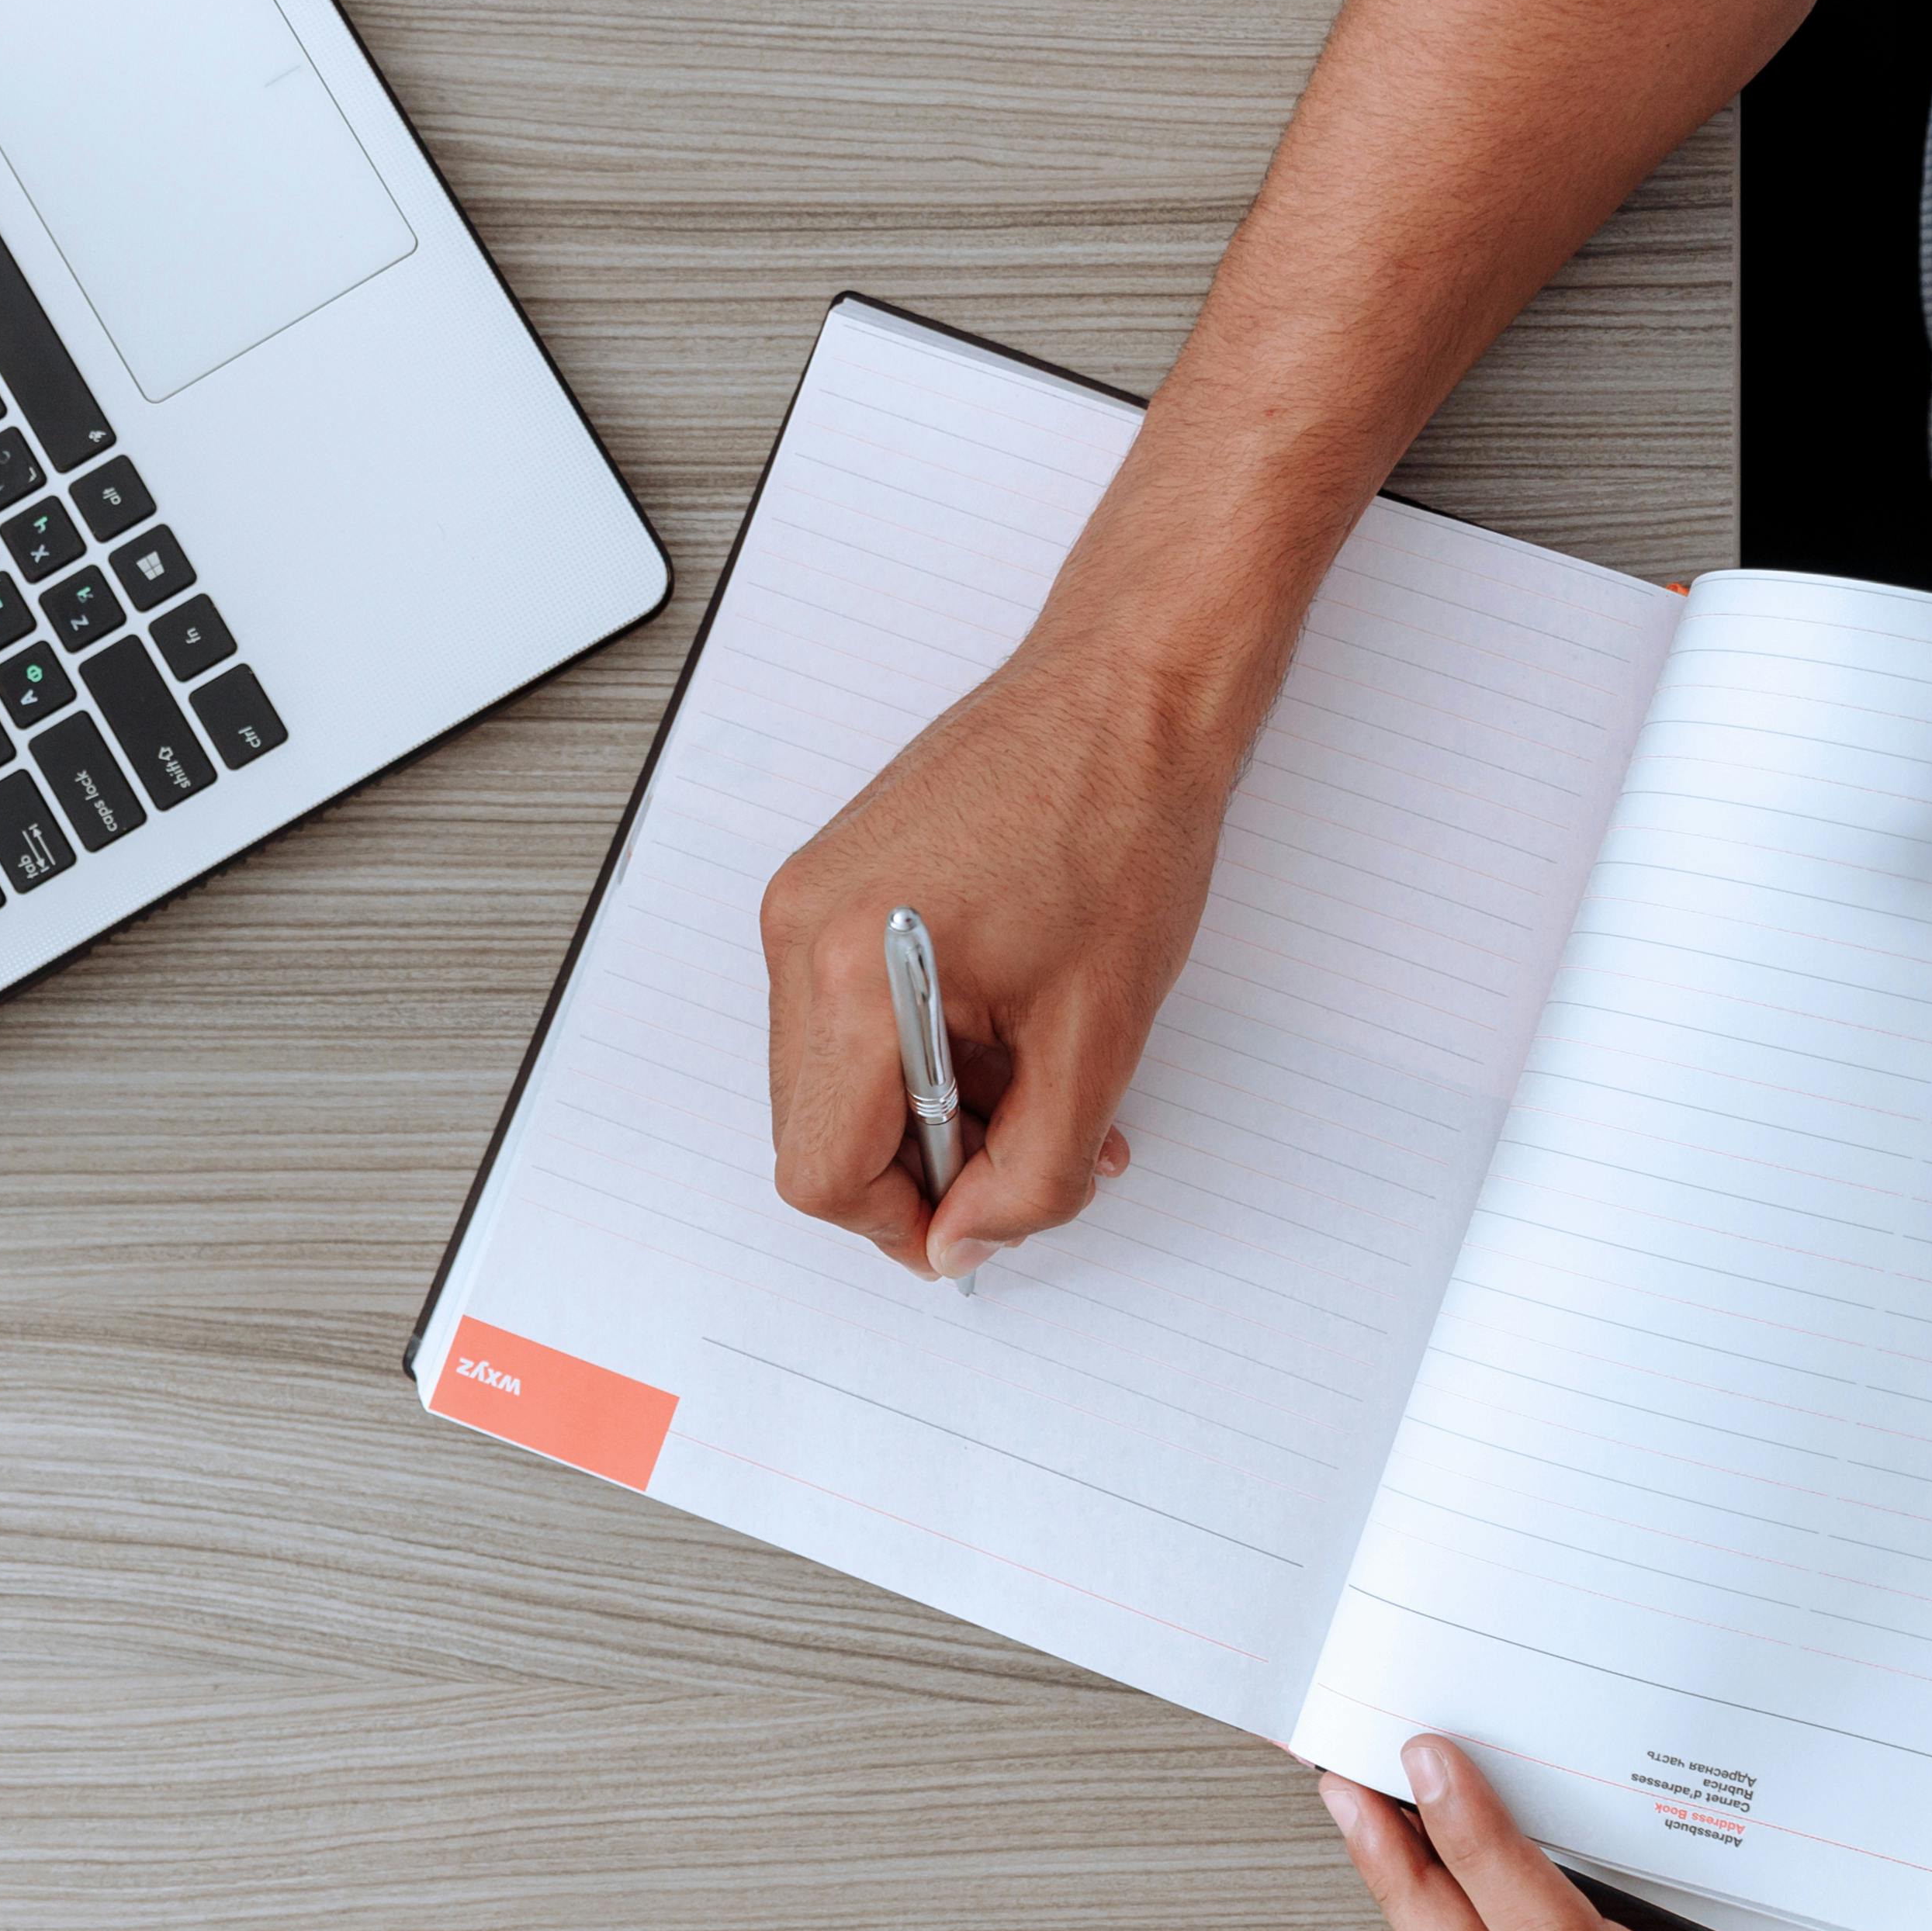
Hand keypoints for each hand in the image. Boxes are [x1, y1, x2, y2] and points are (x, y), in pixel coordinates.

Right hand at [756, 638, 1227, 1279]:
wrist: (1129, 687)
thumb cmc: (1122, 825)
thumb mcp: (1099, 1037)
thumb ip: (1034, 1172)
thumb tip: (971, 1243)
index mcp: (852, 973)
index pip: (819, 1171)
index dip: (903, 1223)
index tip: (978, 1223)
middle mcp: (802, 930)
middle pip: (816, 1128)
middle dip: (925, 1165)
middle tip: (1032, 1150)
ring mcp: (808, 896)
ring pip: (835, 1076)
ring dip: (932, 1108)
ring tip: (1040, 1078)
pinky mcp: (834, 876)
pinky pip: (849, 1010)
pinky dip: (923, 1046)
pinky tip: (1011, 1024)